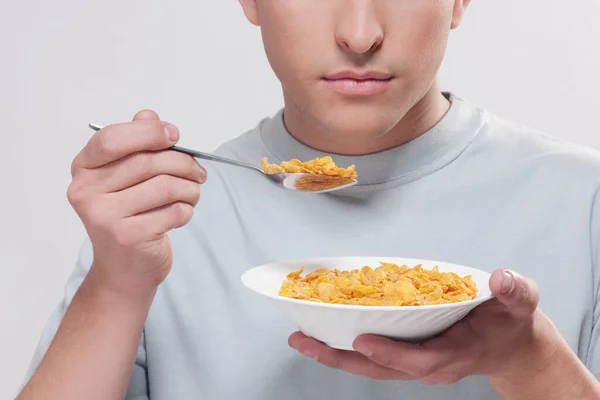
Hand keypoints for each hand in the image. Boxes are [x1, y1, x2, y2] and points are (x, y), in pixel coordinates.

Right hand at [68, 110, 205, 293]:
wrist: (124, 270)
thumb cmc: (128, 218)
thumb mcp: (125, 179)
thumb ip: (136, 145)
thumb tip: (149, 115)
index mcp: (83, 169)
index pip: (111, 139)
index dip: (147, 132)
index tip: (174, 135)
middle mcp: (86, 192)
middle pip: (147, 162)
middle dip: (183, 163)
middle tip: (198, 172)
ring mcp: (105, 217)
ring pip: (165, 186)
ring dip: (190, 188)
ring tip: (192, 194)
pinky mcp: (128, 237)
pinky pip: (173, 211)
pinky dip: (187, 210)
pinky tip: (181, 214)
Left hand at [289, 269, 560, 383]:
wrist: (511, 344)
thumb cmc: (511, 321)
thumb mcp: (520, 301)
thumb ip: (513, 291)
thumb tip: (502, 279)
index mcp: (453, 355)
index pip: (417, 359)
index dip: (391, 352)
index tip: (362, 340)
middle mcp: (429, 365)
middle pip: (379, 367)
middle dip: (340, 357)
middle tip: (302, 340)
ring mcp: (415, 363)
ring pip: (369, 365)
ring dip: (334, 354)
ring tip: (300, 338)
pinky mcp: (407, 356)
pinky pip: (372, 355)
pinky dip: (346, 347)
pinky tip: (324, 332)